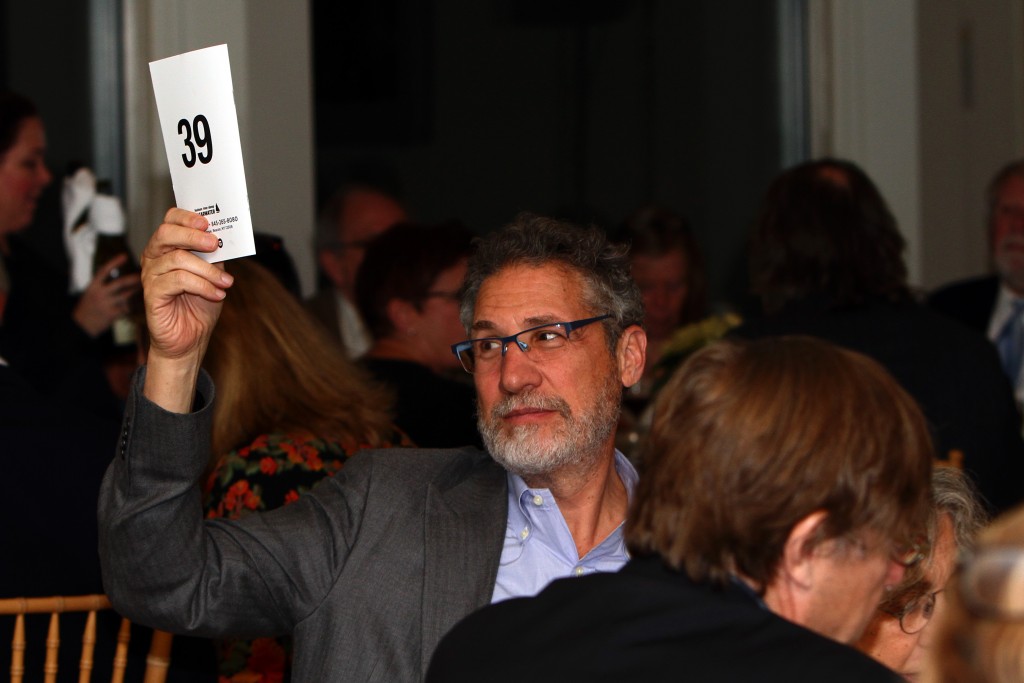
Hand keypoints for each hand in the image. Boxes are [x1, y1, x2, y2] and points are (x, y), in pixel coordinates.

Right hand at [72, 254, 142, 336]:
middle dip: (133, 278)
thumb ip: (103, 285)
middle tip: (143, 274)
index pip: (104, 271)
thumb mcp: (91, 292)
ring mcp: (106, 304)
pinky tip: (137, 303)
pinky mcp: (112, 314)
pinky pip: (127, 307)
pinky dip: (132, 305)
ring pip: (126, 295)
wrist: (81, 326)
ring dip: (136, 291)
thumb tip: (119, 276)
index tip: (124, 256)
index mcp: (93, 286)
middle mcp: (100, 294)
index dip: (114, 262)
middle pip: (120, 283)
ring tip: (144, 286)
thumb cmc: (88, 307)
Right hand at [140, 208, 232, 410]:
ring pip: (177, 259)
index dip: (186, 218)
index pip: (169, 221)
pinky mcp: (152, 294)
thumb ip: (214, 256)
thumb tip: (224, 238)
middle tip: (214, 244)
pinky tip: (217, 294)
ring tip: (226, 282)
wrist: (189, 340)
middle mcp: (154, 258)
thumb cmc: (199, 305)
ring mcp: (150, 276)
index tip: (207, 223)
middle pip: (165, 234)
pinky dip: (202, 286)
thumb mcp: (213, 275)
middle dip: (193, 236)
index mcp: (168, 248)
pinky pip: (177, 281)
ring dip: (207, 270)